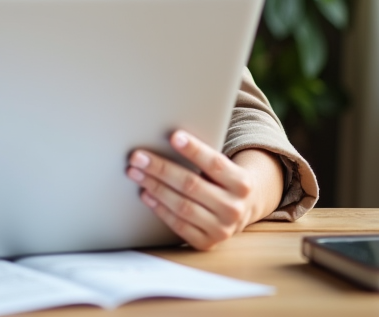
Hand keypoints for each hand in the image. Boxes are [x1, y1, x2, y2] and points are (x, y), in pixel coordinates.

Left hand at [126, 131, 281, 250]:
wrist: (239, 211)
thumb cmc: (222, 180)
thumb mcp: (223, 167)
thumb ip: (203, 157)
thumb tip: (169, 138)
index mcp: (242, 183)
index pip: (215, 163)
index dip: (194, 150)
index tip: (174, 136)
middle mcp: (234, 208)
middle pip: (192, 184)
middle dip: (161, 168)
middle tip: (138, 157)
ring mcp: (221, 229)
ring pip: (182, 206)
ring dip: (155, 187)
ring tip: (136, 173)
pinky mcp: (207, 242)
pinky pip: (179, 225)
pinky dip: (160, 209)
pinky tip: (146, 195)